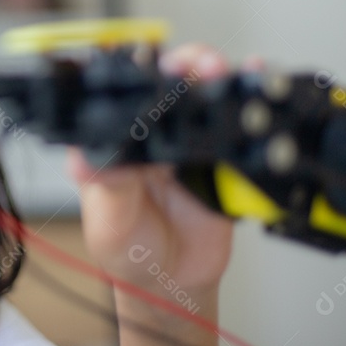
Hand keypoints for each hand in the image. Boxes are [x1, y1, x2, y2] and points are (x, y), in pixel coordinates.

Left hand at [66, 43, 234, 345]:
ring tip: (224, 72)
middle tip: (200, 66)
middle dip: (188, 62)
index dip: (139, 71)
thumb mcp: (110, 220)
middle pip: (172, 78)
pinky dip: (253, 98)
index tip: (153, 64)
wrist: (173, 283)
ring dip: (220, 75)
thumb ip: (107, 186)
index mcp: (117, 137)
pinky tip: (260, 77)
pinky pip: (240, 124)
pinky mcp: (225, 157)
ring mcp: (191, 140)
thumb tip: (85, 160)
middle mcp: (153, 130)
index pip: (125, 90)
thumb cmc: (127, 248)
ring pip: (208, 92)